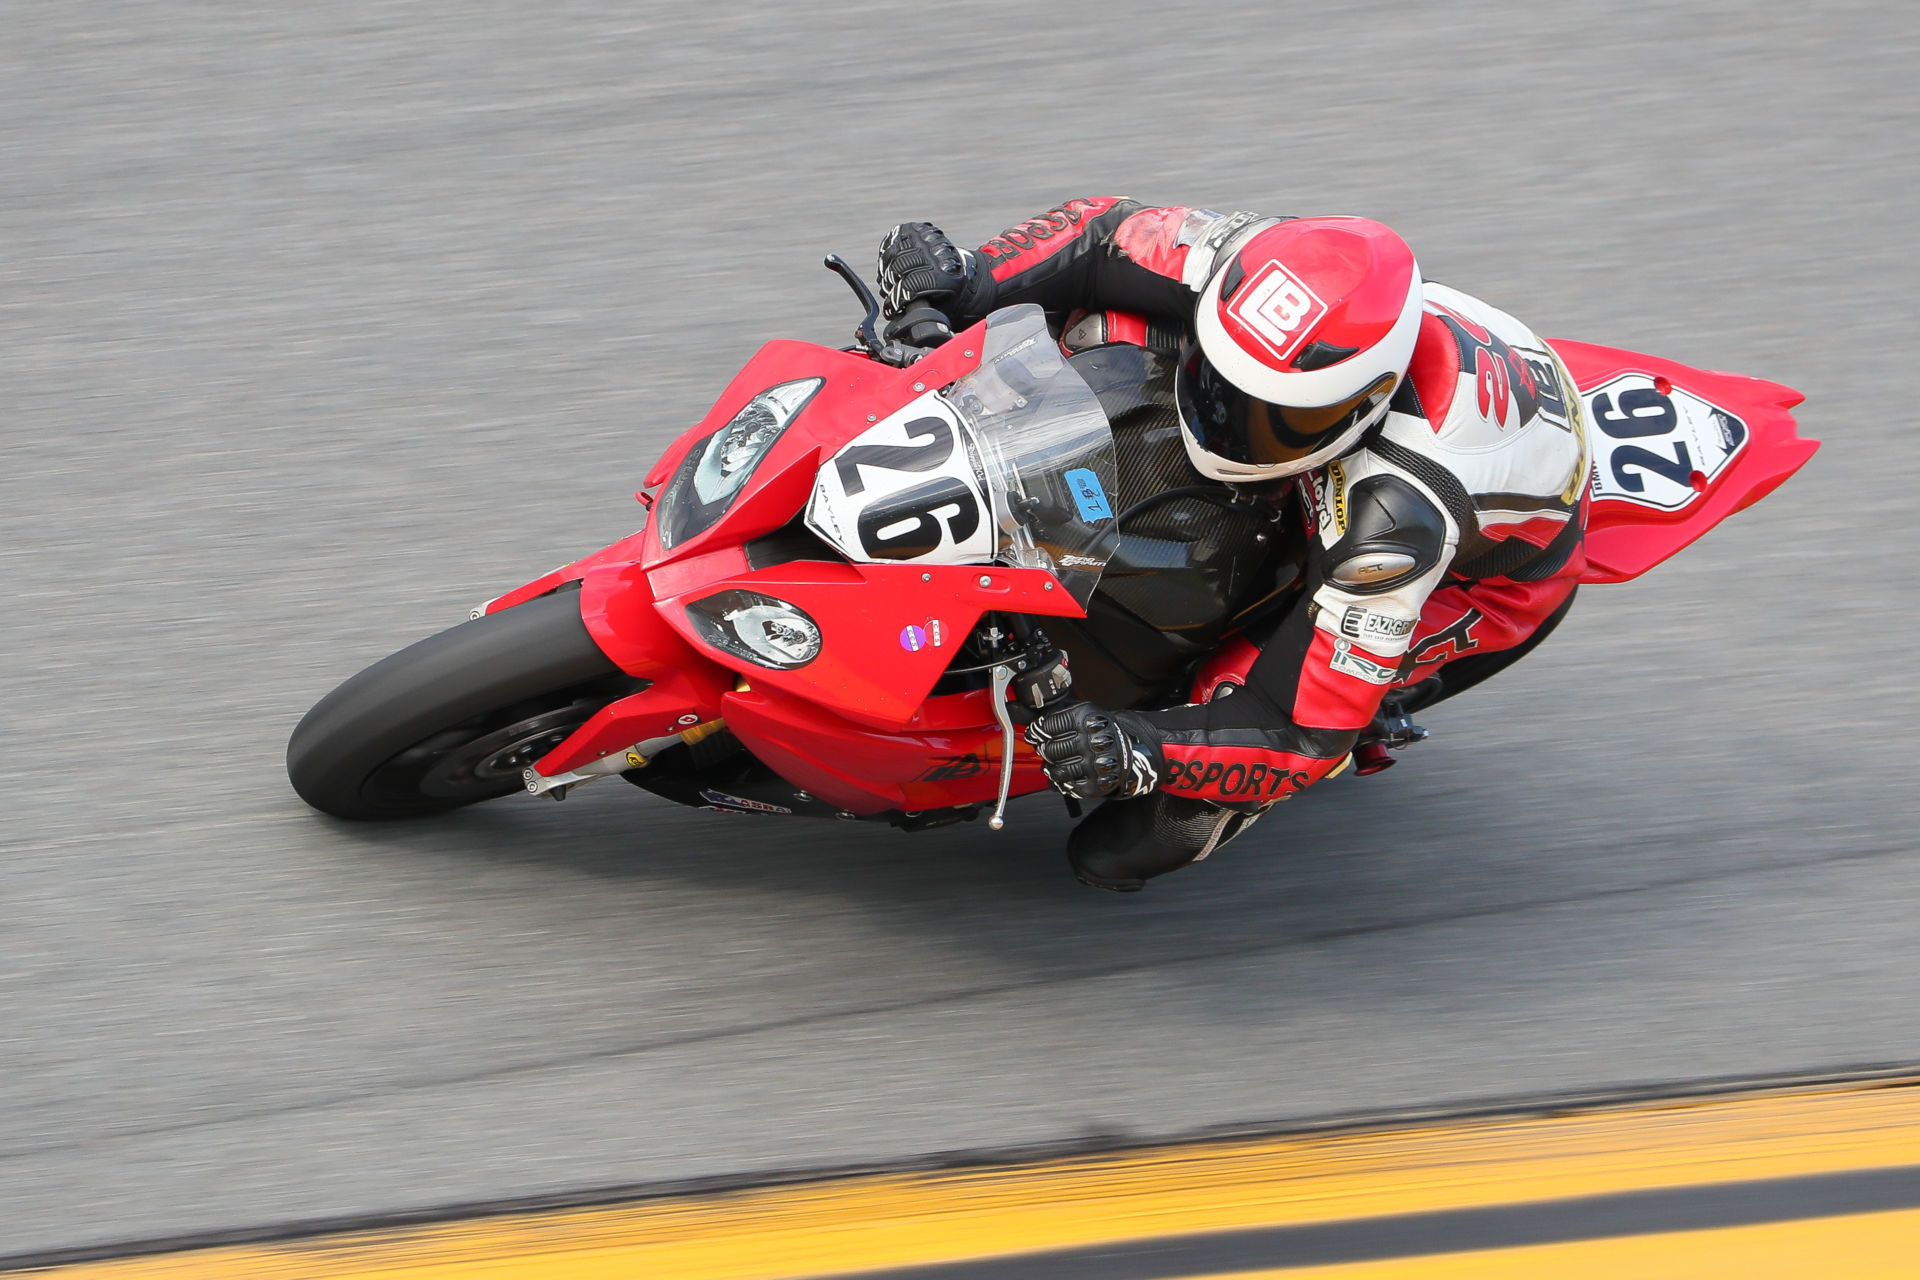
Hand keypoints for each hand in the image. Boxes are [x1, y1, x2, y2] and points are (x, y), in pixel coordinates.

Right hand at [877, 222, 978, 319]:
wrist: (956, 272)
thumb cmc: (946, 295)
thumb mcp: (940, 310)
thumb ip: (921, 313)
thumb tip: (899, 322)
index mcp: (948, 277)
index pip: (912, 285)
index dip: (896, 299)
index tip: (891, 308)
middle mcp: (940, 254)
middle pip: (900, 266)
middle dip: (890, 284)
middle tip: (889, 294)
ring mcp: (928, 238)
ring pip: (894, 253)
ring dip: (886, 271)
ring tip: (889, 282)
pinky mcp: (917, 230)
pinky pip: (892, 240)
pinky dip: (886, 255)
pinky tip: (889, 266)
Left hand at [1025, 702, 1160, 800]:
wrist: (1126, 753)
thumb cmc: (1097, 731)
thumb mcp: (1080, 712)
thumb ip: (1052, 711)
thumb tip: (1016, 709)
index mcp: (1088, 719)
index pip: (1050, 725)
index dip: (1037, 730)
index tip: (1034, 733)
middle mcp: (1093, 741)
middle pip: (1051, 748)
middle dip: (1043, 748)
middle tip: (1046, 746)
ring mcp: (1095, 765)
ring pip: (1056, 769)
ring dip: (1050, 766)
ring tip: (1054, 760)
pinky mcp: (1096, 784)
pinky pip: (1066, 786)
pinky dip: (1059, 781)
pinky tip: (1064, 772)